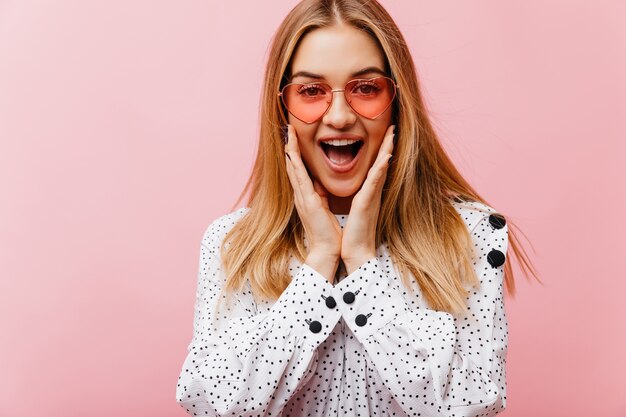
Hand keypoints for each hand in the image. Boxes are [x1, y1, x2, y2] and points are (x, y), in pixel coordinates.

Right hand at [284, 124, 341, 282]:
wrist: (327, 250)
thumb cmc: (327, 231)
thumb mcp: (322, 207)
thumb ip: (318, 194)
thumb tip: (317, 182)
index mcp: (305, 196)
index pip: (297, 170)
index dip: (294, 153)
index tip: (294, 137)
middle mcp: (300, 195)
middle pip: (292, 165)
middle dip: (290, 146)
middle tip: (287, 129)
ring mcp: (302, 198)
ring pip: (293, 169)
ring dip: (291, 150)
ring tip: (289, 134)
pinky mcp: (308, 202)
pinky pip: (301, 179)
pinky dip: (296, 164)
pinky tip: (293, 153)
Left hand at [341, 124, 394, 273]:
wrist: (355, 251)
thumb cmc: (353, 232)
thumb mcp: (352, 207)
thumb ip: (355, 194)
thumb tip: (352, 185)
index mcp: (367, 191)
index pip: (375, 165)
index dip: (380, 149)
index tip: (384, 133)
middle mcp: (373, 191)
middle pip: (382, 162)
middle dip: (387, 143)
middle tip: (392, 126)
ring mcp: (372, 196)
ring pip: (381, 168)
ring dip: (387, 150)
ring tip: (392, 133)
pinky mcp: (367, 202)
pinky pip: (375, 182)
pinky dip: (380, 169)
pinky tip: (385, 157)